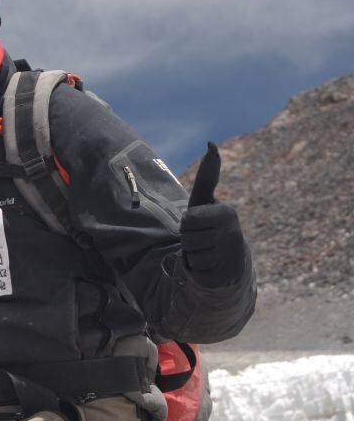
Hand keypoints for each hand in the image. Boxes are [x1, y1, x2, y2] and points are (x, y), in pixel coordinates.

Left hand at [180, 142, 246, 285]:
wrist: (229, 257)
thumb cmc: (210, 223)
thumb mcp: (205, 199)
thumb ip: (208, 174)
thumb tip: (211, 143)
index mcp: (226, 213)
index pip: (187, 220)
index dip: (187, 223)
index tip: (198, 222)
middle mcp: (233, 235)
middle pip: (187, 239)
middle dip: (188, 240)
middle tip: (201, 239)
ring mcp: (232, 257)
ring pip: (192, 257)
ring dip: (193, 256)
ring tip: (206, 252)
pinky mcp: (227, 277)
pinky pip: (197, 274)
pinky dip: (199, 271)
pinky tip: (211, 266)